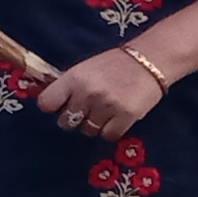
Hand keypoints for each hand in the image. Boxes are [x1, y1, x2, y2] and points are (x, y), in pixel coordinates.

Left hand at [34, 49, 162, 140]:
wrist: (150, 61)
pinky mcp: (126, 117)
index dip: (52, 107)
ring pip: (87, 131)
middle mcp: (87, 93)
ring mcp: (106, 106)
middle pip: (66, 122)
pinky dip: (111, 130)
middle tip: (86, 110)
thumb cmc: (115, 64)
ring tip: (104, 111)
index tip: (59, 106)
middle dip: (73, 118)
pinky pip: (108, 135)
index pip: (47, 103)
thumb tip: (48, 102)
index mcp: (74, 78)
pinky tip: (116, 118)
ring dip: (94, 125)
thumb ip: (68, 85)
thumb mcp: (85, 68)